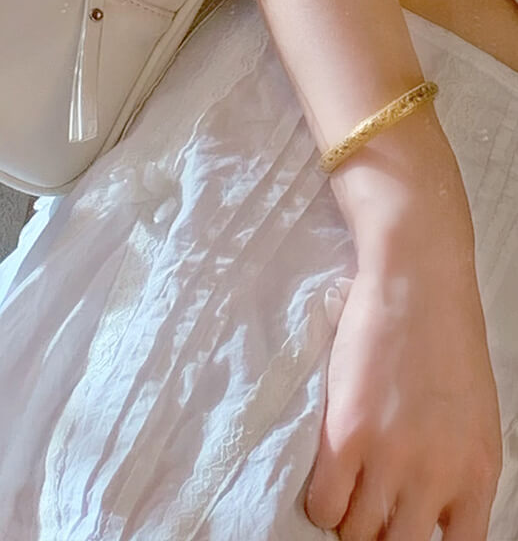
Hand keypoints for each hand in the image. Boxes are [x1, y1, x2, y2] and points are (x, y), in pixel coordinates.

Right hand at [304, 252, 501, 539]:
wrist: (418, 284)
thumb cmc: (446, 341)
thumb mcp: (474, 418)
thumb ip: (457, 470)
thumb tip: (426, 511)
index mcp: (478, 475)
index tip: (399, 528)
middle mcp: (438, 477)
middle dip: (379, 534)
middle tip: (367, 508)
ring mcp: (391, 458)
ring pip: (357, 533)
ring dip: (347, 519)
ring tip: (345, 489)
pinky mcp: (347, 434)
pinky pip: (324, 504)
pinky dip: (320, 503)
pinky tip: (326, 478)